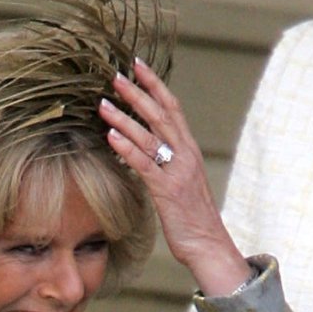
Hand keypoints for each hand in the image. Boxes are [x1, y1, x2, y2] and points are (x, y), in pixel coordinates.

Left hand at [98, 59, 249, 294]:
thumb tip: (144, 148)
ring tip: (102, 103)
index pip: (173, 108)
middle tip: (114, 76)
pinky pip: (145, 164)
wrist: (210, 246)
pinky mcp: (167, 191)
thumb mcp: (181, 182)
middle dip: (137, 93)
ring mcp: (177, 172)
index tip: (137, 65)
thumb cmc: (192, 217)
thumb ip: (166, 162)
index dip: (155, 85)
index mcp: (189, 150)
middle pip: (160, 115)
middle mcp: (186, 155)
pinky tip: (110, 136)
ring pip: (149, 137)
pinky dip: (127, 148)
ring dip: (124, 118)